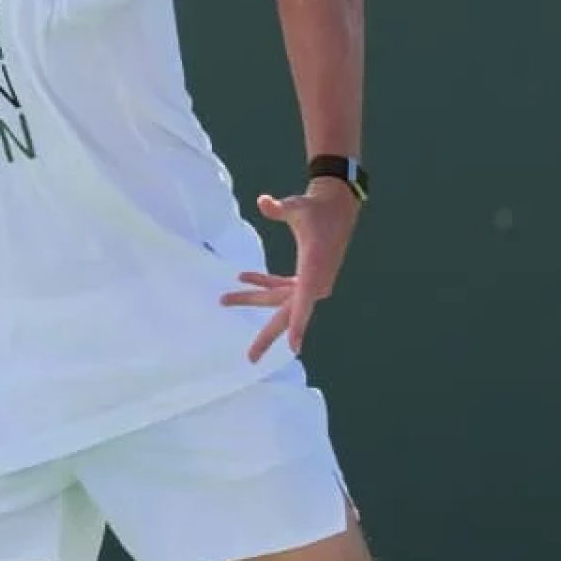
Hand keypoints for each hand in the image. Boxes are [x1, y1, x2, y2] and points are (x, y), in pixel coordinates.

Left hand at [220, 178, 359, 362]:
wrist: (337, 206)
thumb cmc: (318, 207)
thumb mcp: (299, 205)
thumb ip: (281, 207)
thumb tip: (264, 201)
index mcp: (314, 269)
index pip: (304, 303)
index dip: (298, 325)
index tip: (293, 347)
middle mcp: (314, 281)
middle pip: (288, 314)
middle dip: (267, 336)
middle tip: (250, 358)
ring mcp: (311, 281)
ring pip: (279, 300)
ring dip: (252, 298)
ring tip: (223, 299)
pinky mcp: (307, 275)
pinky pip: (282, 288)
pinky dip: (263, 283)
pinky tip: (242, 276)